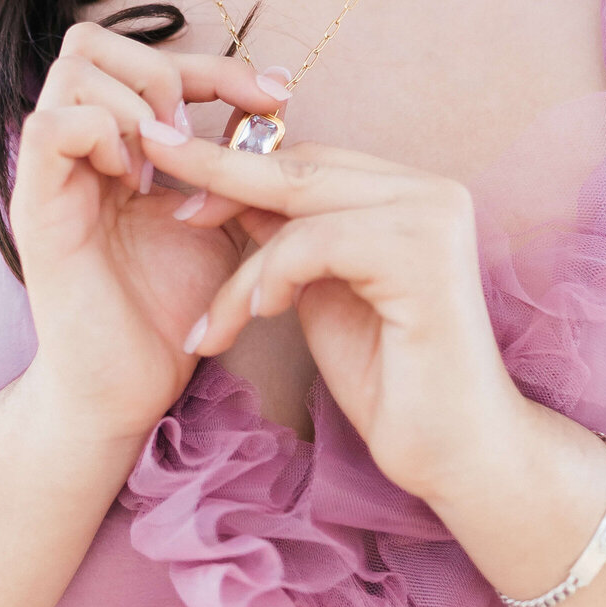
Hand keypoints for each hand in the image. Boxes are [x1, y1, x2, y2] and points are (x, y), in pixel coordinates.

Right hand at [11, 22, 289, 449]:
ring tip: (166, 165)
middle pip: (91, 39)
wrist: (127, 389)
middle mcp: (74, 147)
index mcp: (113, 144)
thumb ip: (234, 165)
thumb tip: (273, 109)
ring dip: (134, 104)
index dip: (216, 65)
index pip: (149, 57)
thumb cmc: (168, 310)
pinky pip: (49, 126)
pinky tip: (136, 183)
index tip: (275, 96)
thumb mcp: (220, 220)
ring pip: (71, 69)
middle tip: (197, 132)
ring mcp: (50, 172)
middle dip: (161, 69)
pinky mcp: (35, 206)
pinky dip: (101, 136)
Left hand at [139, 128, 529, 507]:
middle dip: (215, 168)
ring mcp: (432, 217)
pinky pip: (316, 243)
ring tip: (212, 324)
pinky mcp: (423, 256)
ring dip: (241, 267)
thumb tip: (222, 187)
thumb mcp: (320, 293)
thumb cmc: (390, 380)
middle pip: (301, 166)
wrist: (458, 455)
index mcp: (411, 193)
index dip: (236, 165)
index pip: (308, 160)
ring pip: (298, 206)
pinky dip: (272, 276)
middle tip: (147, 151)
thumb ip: (288, 238)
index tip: (167, 164)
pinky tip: (256, 314)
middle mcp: (430, 191)